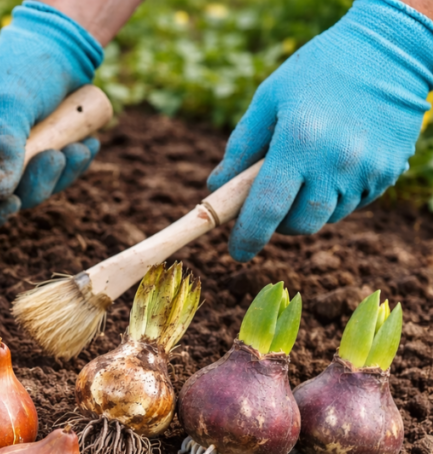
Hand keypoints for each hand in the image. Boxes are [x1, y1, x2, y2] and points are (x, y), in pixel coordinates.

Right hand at [0, 1, 103, 238]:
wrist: (62, 42)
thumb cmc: (27, 63)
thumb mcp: (12, 100)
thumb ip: (2, 144)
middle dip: (27, 190)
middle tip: (51, 162)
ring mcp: (13, 156)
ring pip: (29, 191)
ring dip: (56, 175)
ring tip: (75, 147)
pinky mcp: (40, 153)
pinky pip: (54, 177)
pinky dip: (72, 165)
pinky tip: (86, 145)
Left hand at [207, 0, 432, 261]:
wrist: (387, 51)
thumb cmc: (316, 71)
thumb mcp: (268, 99)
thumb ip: (241, 148)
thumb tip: (215, 188)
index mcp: (299, 142)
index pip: (267, 208)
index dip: (248, 236)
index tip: (236, 252)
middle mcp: (337, 162)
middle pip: (300, 224)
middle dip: (277, 225)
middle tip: (266, 206)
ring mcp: (368, 170)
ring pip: (327, 217)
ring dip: (305, 211)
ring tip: (301, 176)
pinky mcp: (389, 171)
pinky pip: (354, 204)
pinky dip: (334, 198)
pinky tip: (330, 168)